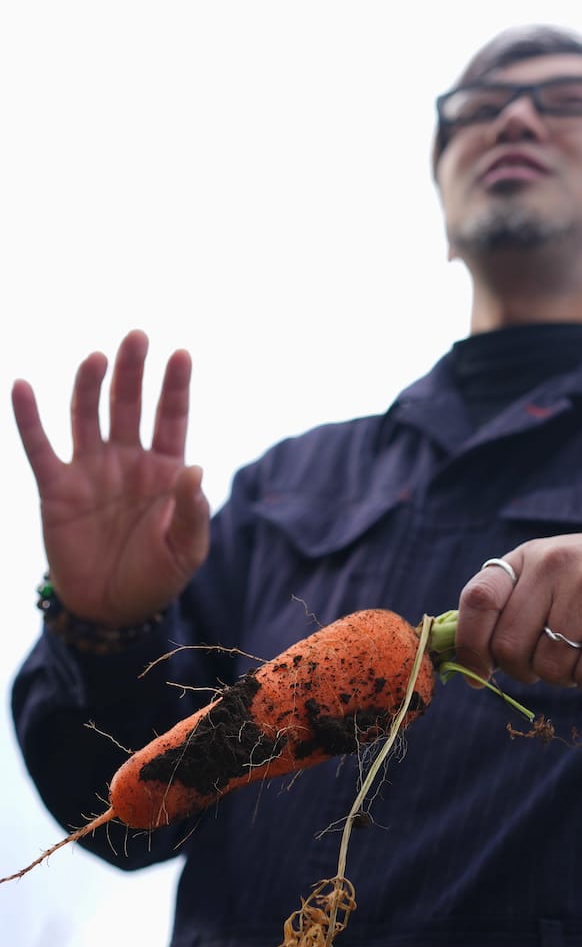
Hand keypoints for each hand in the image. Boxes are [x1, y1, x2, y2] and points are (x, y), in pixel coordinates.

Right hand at [12, 330, 209, 626]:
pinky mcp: (57, 490)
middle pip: (129, 405)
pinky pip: (39, 448)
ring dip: (90, 385)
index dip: (175, 387)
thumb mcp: (186, 548)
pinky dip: (28, 418)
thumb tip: (195, 467)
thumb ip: (191, 510)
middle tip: (138, 336)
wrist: (113, 610)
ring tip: (96, 358)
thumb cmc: (159, 576)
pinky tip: (21, 386)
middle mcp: (128, 460)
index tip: (181, 353)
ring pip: (87, 416)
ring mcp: (91, 471)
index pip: (171, 418)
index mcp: (165, 469)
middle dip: (134, 371)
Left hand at [455, 532, 581, 697]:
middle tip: (549, 662)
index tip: (478, 673)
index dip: (470, 645)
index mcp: (525, 557)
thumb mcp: (543, 577)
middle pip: (510, 648)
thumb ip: (506, 611)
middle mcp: (553, 565)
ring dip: (564, 679)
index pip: (478, 601)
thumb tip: (470, 670)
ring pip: (550, 668)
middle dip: (525, 671)